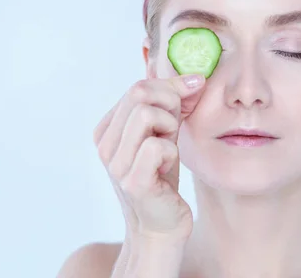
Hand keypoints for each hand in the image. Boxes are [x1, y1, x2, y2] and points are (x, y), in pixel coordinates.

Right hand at [93, 74, 205, 241]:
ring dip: (169, 127)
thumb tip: (196, 77)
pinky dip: (172, 152)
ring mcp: (115, 164)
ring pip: (146, 115)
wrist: (162, 223)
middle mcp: (104, 145)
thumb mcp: (164, 132)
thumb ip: (171, 103)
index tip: (187, 101)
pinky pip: (157, 146)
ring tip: (169, 147)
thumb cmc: (163, 176)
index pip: (137, 87)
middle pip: (139, 93)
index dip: (170, 88)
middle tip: (174, 129)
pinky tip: (168, 168)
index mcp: (107, 129)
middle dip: (169, 104)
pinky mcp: (133, 182)